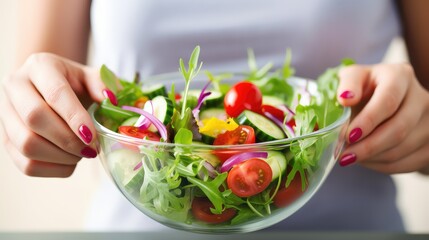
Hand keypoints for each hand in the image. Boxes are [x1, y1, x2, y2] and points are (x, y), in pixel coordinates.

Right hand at [0, 53, 104, 176]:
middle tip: (91, 149)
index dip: (75, 117)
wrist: (50, 89)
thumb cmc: (75, 84)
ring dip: (61, 156)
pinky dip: (53, 169)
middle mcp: (15, 87)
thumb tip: (110, 100)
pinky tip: (70, 162)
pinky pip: (25, 164)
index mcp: (40, 66)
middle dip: (68, 140)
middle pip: (34, 118)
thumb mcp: (92, 77)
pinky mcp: (6, 140)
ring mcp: (6, 115)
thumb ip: (103, 85)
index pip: (55, 93)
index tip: (92, 136)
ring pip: (26, 144)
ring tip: (81, 154)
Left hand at [337, 63, 428, 173]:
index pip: (388, 101)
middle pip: (399, 128)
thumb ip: (347, 86)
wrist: (379, 99)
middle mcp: (420, 96)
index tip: (348, 136)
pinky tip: (366, 161)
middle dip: (369, 146)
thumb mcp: (352, 79)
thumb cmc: (363, 88)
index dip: (368, 121)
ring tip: (350, 157)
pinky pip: (409, 162)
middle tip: (344, 156)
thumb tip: (345, 98)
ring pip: (404, 147)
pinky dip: (383, 166)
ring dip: (373, 158)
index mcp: (399, 76)